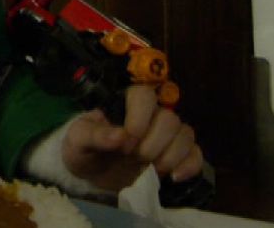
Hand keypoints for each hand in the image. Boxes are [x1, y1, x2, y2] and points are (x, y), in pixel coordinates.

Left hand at [61, 84, 202, 191]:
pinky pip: (196, 155)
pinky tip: (174, 178)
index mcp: (126, 105)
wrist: (92, 175)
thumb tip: (119, 136)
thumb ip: (93, 134)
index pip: (144, 96)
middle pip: (169, 118)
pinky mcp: (177, 157)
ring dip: (171, 155)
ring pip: (185, 134)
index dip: (139, 118)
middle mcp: (151, 116)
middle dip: (153, 144)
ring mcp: (167, 137)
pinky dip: (190, 166)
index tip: (125, 143)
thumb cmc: (85, 150)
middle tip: (134, 158)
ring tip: (151, 170)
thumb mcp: (77, 141)